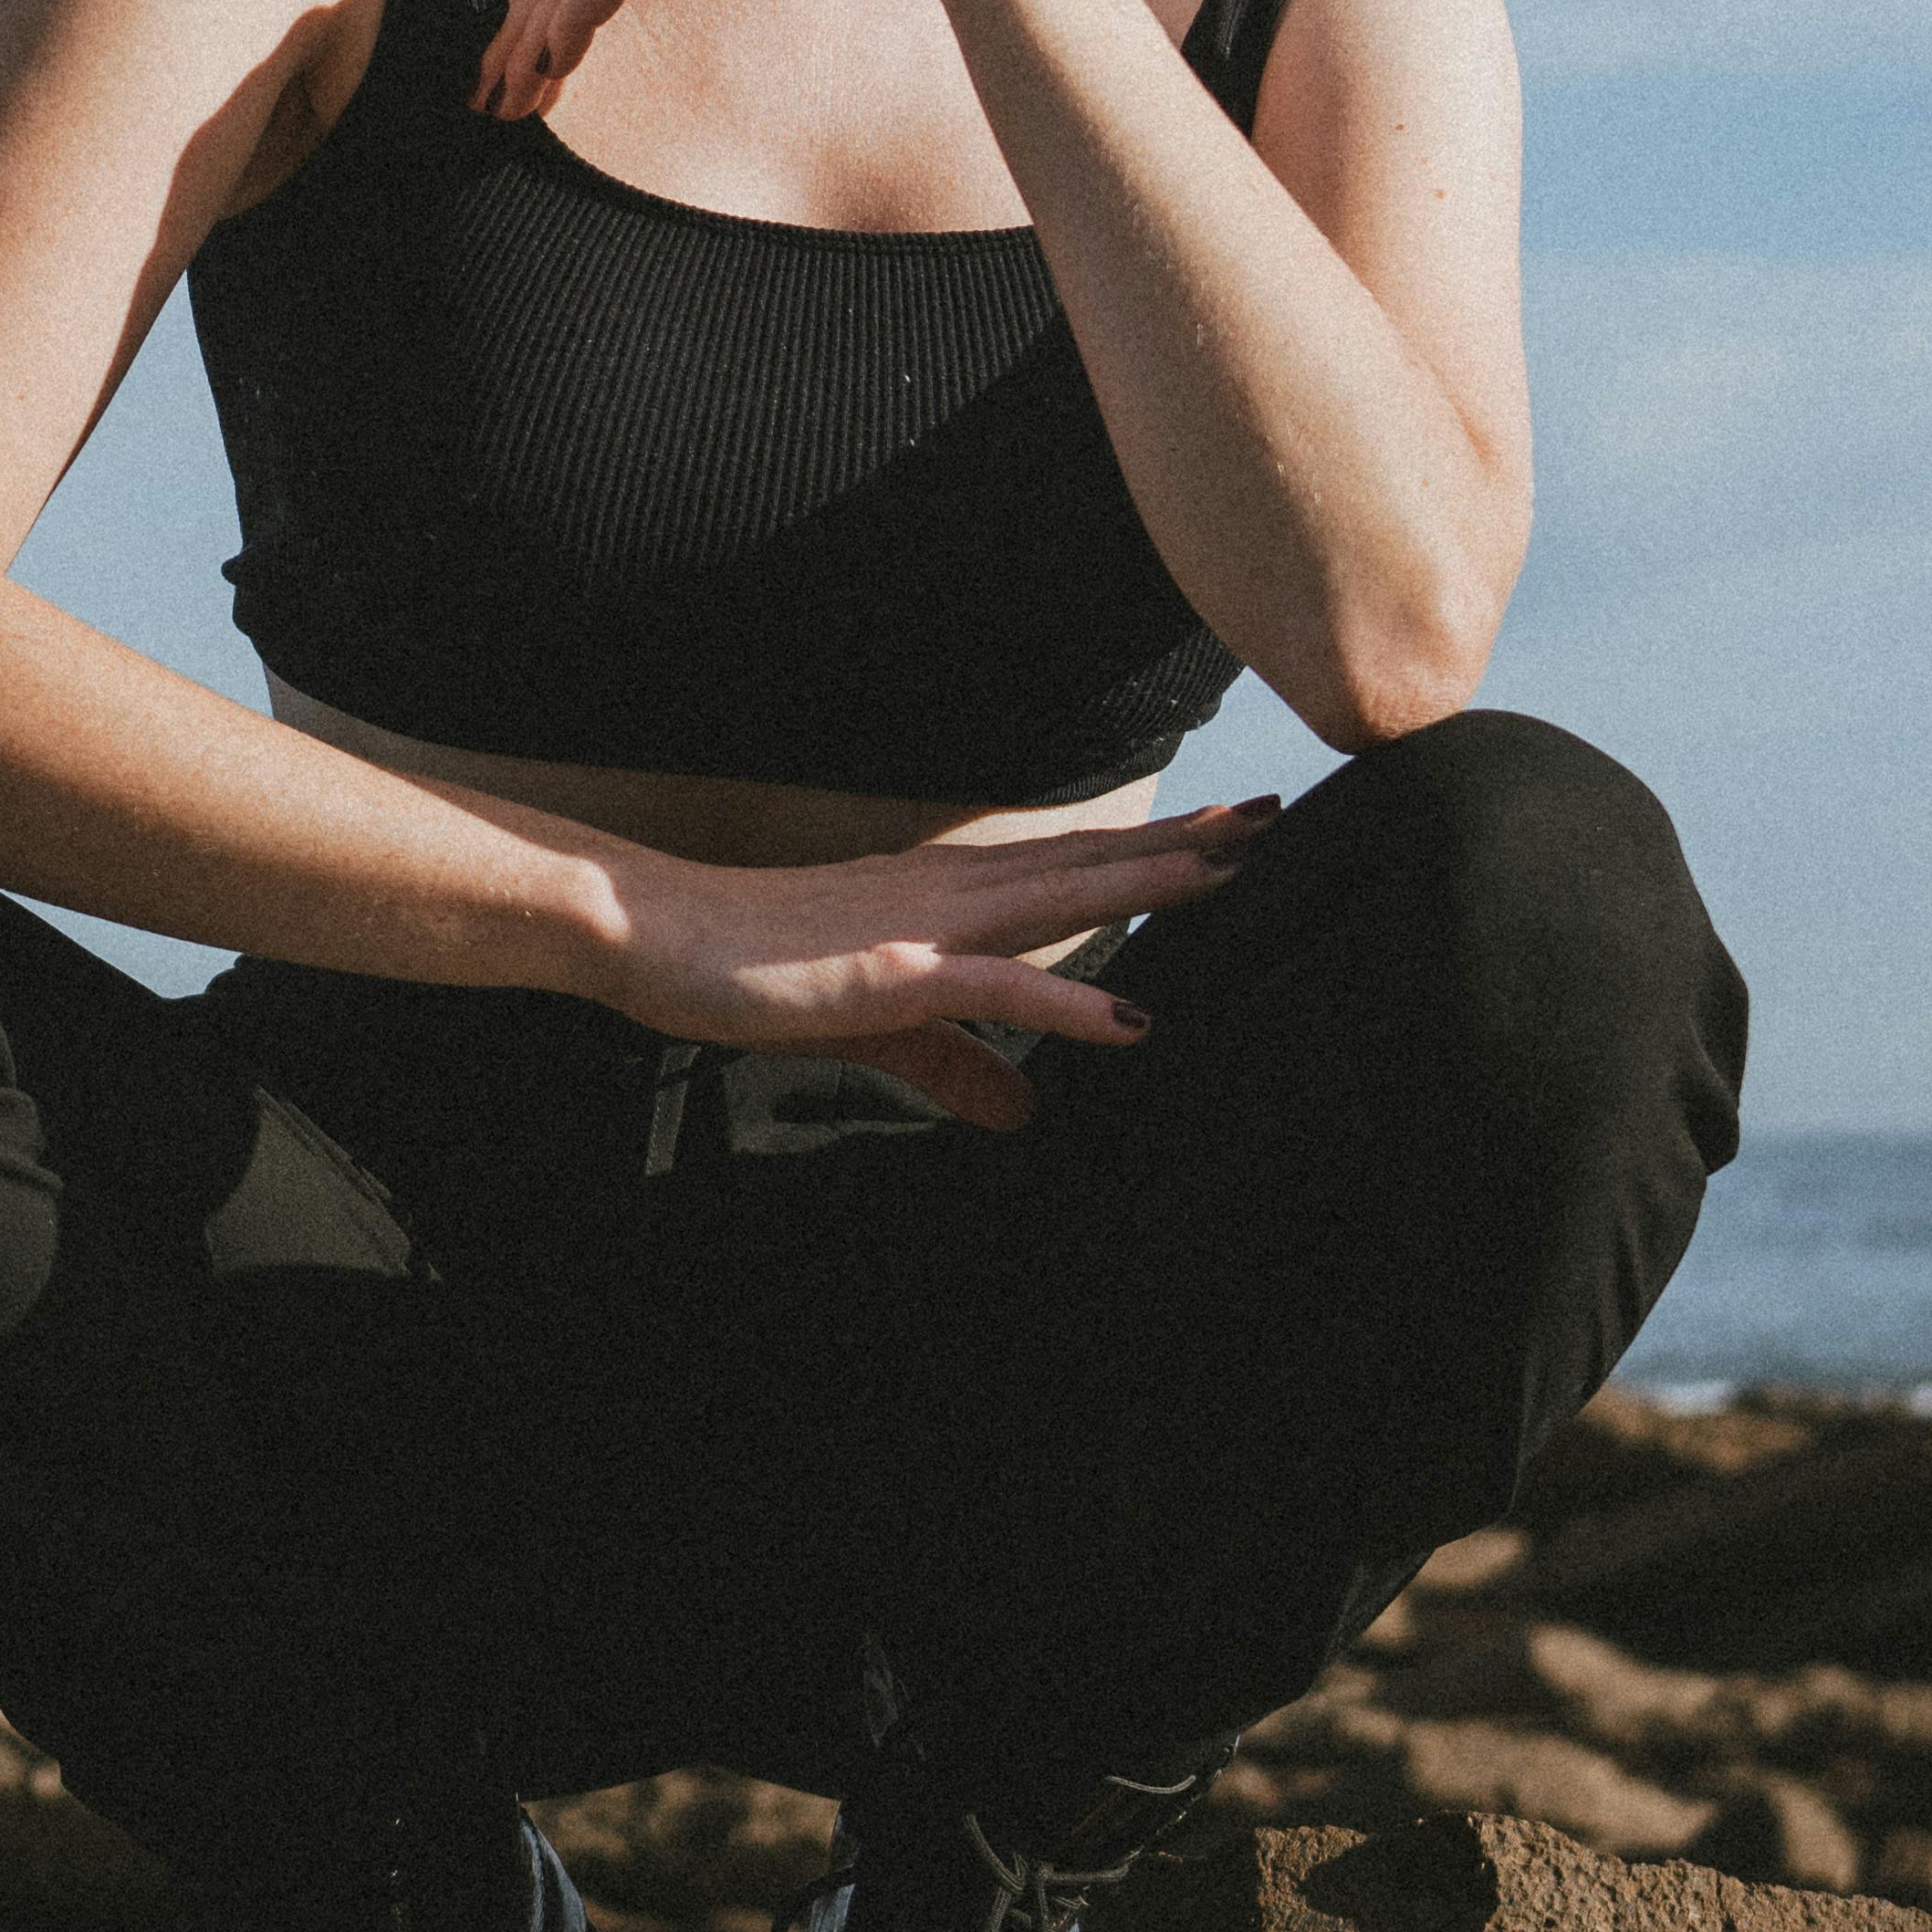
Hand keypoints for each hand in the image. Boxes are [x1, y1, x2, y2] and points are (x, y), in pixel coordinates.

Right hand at [587, 798, 1279, 1132]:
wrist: (654, 933)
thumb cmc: (754, 969)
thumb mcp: (877, 1028)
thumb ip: (955, 1066)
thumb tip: (1026, 1113)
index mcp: (947, 897)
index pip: (1071, 866)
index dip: (1155, 849)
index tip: (1233, 833)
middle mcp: (949, 893)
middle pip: (1088, 863)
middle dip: (1184, 846)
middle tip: (1277, 818)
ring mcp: (924, 926)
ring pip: (1060, 900)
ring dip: (1149, 885)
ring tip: (1234, 872)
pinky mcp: (892, 972)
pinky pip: (997, 988)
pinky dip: (1069, 1000)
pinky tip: (1133, 1016)